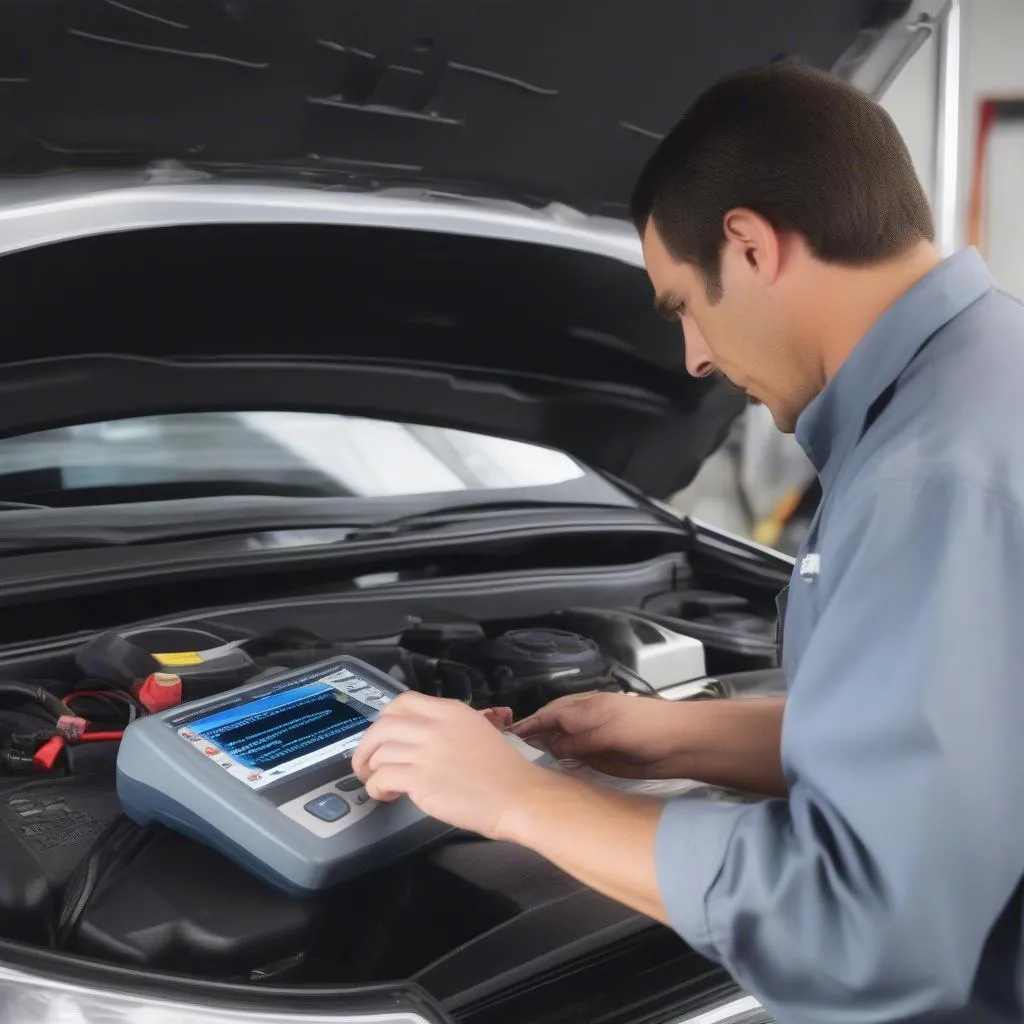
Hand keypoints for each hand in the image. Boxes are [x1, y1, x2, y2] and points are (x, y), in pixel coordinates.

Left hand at [352, 692, 546, 839]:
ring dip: (372, 770)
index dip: (385, 719)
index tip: (382, 736)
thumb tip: (419, 738)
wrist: (518, 795)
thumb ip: (447, 728)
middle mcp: (434, 726)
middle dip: (366, 746)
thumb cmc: (503, 770)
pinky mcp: (420, 779)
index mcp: (449, 710)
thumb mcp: (476, 731)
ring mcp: (426, 752)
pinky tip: (386, 795)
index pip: (402, 701)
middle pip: (383, 726)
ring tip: (379, 783)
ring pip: (379, 753)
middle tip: (365, 763)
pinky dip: (376, 788)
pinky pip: (382, 778)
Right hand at [508, 691, 692, 778]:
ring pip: (563, 745)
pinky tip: (553, 775)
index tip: (506, 736)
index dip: (529, 725)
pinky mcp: (605, 758)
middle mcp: (587, 721)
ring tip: (524, 767)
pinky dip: (563, 765)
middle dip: (533, 738)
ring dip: (546, 753)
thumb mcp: (608, 732)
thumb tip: (551, 748)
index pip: (549, 715)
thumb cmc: (647, 729)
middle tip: (510, 755)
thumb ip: (579, 741)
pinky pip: (577, 759)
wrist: (683, 744)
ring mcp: (596, 739)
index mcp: (587, 707)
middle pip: (553, 728)